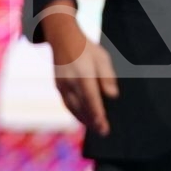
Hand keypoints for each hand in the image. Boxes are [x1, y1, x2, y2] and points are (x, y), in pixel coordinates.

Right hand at [43, 10, 117, 136]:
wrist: (63, 38)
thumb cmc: (87, 49)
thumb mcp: (103, 58)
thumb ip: (108, 77)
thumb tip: (112, 95)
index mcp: (83, 75)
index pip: (92, 100)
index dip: (98, 115)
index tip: (104, 126)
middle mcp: (70, 82)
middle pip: (82, 107)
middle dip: (92, 121)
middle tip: (103, 133)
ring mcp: (62, 85)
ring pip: (73, 108)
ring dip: (84, 120)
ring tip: (95, 128)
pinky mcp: (58, 86)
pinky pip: (67, 103)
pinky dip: (75, 113)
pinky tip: (83, 118)